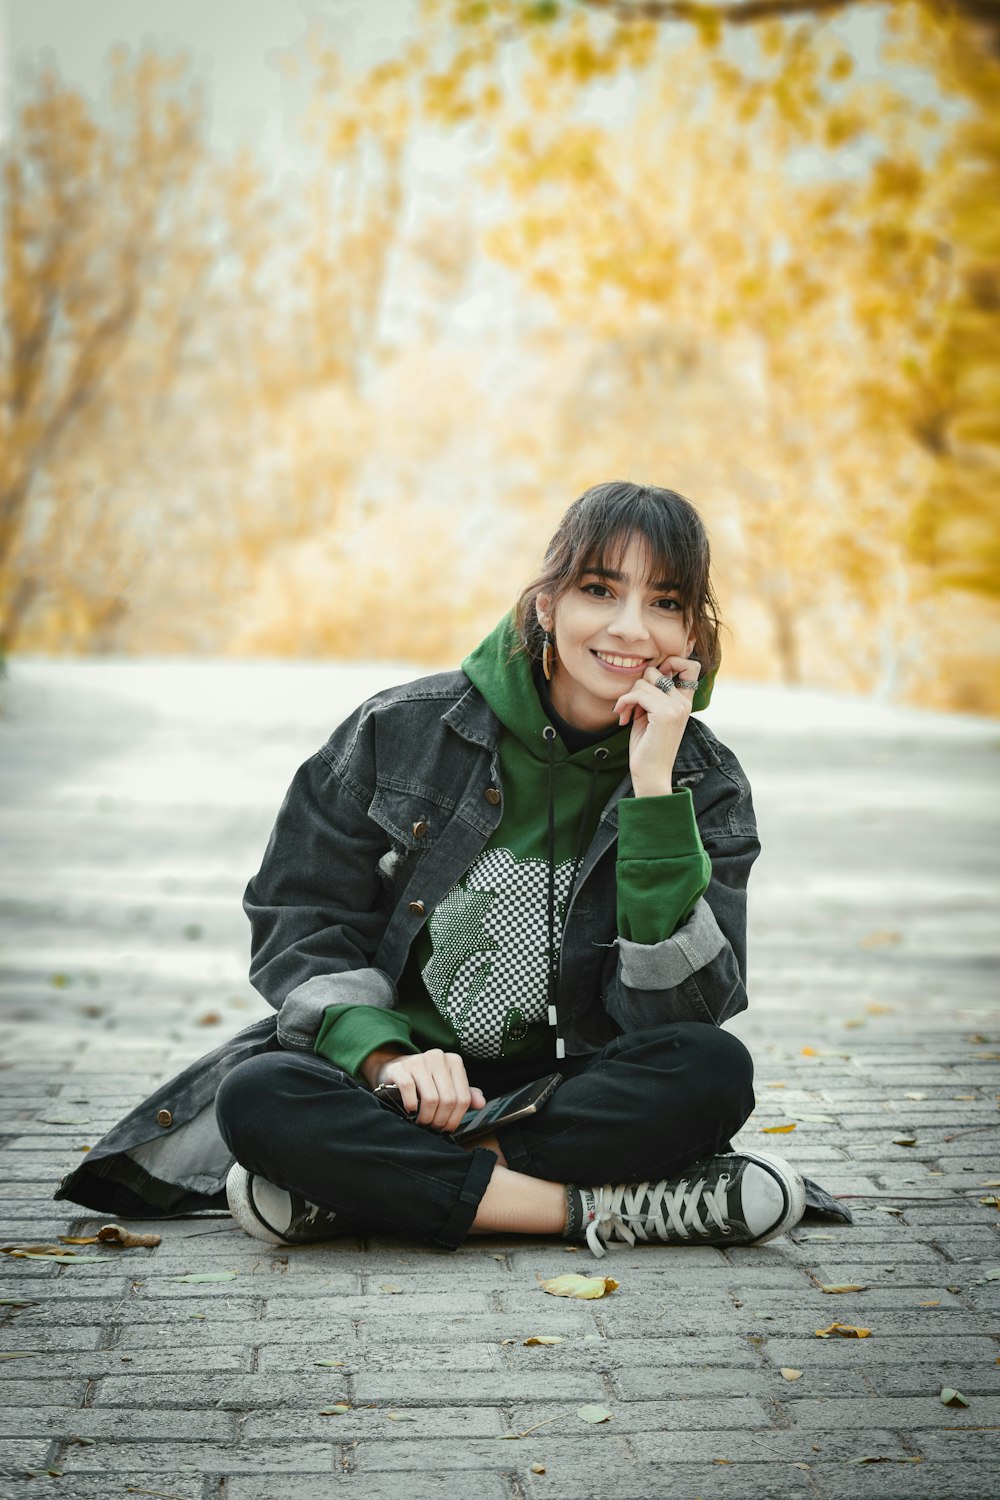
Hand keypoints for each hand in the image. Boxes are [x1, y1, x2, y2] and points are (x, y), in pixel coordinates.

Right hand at [369, 1048, 485, 1132]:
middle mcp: (438, 1057)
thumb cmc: (426, 1080)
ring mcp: (418, 1060)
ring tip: (422, 1122)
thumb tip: (481, 1103)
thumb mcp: (448, 1086)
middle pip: (448, 1099)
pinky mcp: (401, 1067)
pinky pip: (409, 1089)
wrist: (397, 1068)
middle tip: (433, 1127)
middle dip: (440, 1120)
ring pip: (431, 1098)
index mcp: (454, 1061)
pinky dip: (411, 1105)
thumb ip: (466, 1094)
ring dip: (426, 1117)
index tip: (446, 1128)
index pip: (463, 1098)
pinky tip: (411, 1110)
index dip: (455, 1118)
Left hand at [613, 656, 700, 798]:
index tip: (649, 683)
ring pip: (644, 681)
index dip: (669, 663)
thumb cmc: (647, 747)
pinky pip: (638, 693)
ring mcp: (676, 707)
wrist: (651, 775)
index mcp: (685, 702)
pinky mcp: (665, 714)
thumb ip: (652, 695)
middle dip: (637, 685)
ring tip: (626, 714)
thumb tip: (645, 671)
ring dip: (627, 697)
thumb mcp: (651, 715)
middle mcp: (684, 702)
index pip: (690, 665)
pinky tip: (623, 718)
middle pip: (655, 671)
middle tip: (630, 705)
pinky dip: (624, 702)